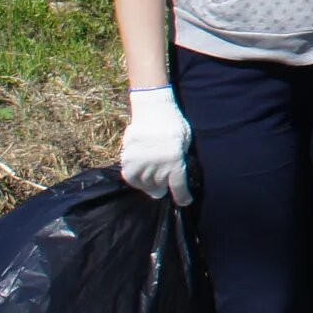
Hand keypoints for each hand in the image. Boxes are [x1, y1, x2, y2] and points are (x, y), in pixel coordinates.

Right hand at [119, 86, 192, 204]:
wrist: (154, 110)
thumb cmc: (175, 125)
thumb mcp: (185, 143)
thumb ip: (179, 160)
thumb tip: (172, 178)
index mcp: (175, 162)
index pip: (178, 186)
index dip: (182, 197)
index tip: (185, 202)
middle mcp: (157, 165)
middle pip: (160, 185)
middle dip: (164, 187)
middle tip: (164, 186)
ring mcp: (141, 163)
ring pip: (145, 183)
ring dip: (150, 185)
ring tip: (153, 183)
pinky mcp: (128, 159)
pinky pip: (130, 177)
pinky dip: (136, 181)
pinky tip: (141, 180)